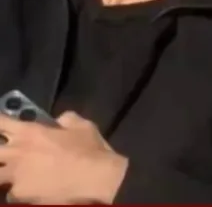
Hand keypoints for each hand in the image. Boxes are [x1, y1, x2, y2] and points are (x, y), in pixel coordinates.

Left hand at [0, 112, 127, 204]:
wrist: (96, 181)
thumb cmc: (91, 151)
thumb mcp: (84, 126)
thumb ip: (67, 119)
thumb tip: (59, 120)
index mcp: (29, 132)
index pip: (0, 122)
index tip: (3, 125)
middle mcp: (16, 153)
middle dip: (0, 151)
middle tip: (9, 153)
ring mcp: (15, 176)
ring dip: (4, 174)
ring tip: (14, 174)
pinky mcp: (19, 196)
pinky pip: (11, 193)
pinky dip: (18, 192)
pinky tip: (31, 191)